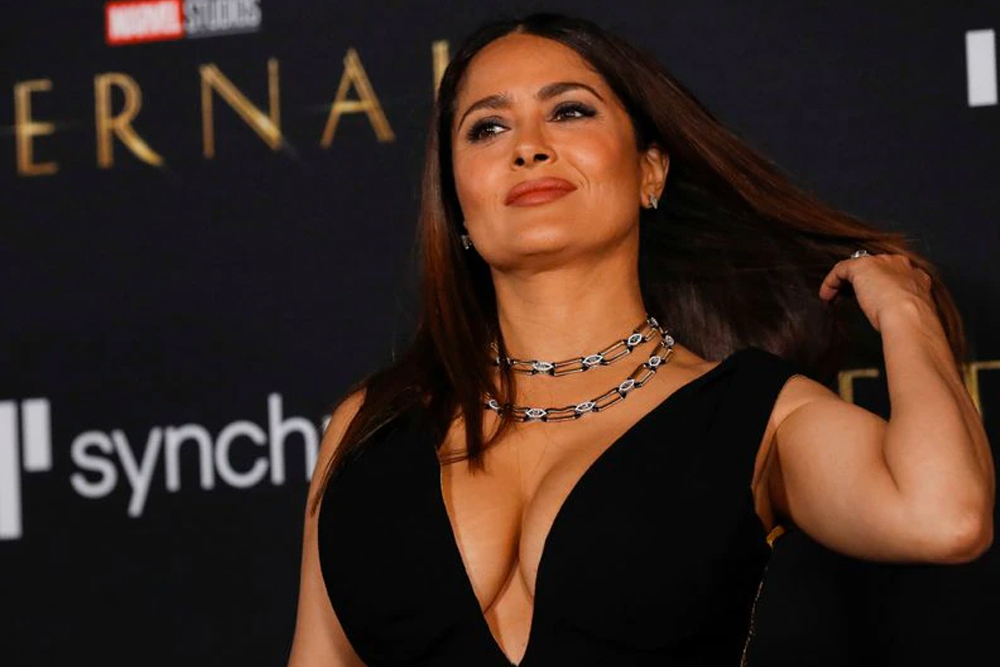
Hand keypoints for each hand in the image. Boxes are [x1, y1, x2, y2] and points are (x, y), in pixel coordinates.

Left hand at [818, 252, 934, 331]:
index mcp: (915, 276)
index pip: (894, 274)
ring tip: (835, 296)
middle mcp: (900, 264)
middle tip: (851, 297)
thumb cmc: (912, 321)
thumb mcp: (909, 312)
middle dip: (863, 281)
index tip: (871, 298)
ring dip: (844, 282)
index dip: (880, 285)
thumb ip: (900, 307)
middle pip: (875, 267)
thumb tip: (887, 314)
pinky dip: (831, 281)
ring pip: (857, 267)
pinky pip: (841, 269)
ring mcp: (881, 262)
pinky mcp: (862, 266)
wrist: (909, 316)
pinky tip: (826, 295)